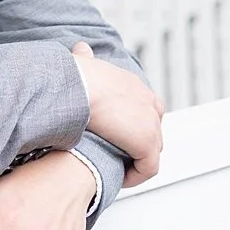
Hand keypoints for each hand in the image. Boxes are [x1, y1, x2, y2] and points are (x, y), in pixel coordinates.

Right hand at [69, 37, 163, 183]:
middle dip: (136, 145)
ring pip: (152, 151)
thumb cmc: (77, 78)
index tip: (115, 137)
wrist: (81, 87)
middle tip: (115, 157)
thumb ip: (85, 58)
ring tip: (116, 171)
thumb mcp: (85, 62)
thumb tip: (79, 50)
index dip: (133, 125)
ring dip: (136, 162)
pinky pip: (149, 168)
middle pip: (153, 130)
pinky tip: (119, 179)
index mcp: (134, 85)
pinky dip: (136, 176)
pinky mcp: (148, 143)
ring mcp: (151, 122)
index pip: (146, 107)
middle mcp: (147, 102)